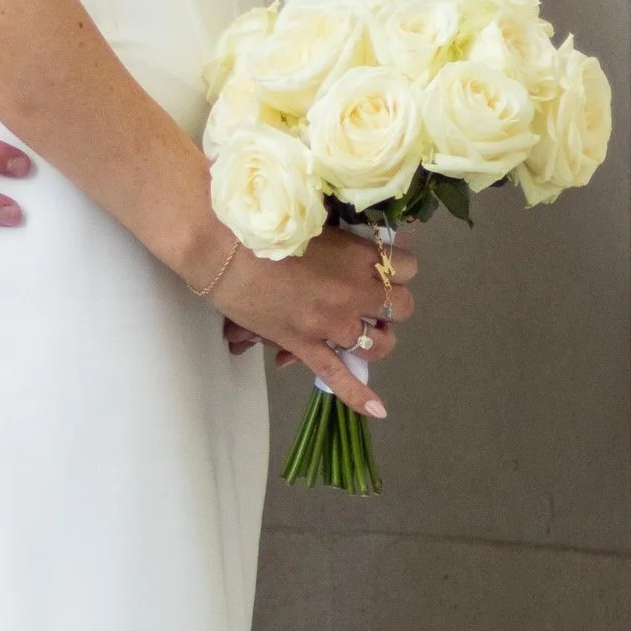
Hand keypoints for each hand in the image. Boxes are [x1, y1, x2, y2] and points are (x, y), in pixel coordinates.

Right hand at [206, 223, 415, 413]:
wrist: (223, 250)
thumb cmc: (267, 224)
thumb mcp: (318, 220)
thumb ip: (345, 235)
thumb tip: (363, 243)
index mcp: (361, 257)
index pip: (408, 266)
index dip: (397, 265)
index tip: (383, 263)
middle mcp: (355, 294)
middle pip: (401, 306)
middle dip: (391, 300)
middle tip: (370, 294)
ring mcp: (332, 325)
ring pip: (379, 344)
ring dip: (378, 337)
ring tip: (365, 329)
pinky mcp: (306, 346)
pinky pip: (338, 376)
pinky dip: (358, 394)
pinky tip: (377, 410)